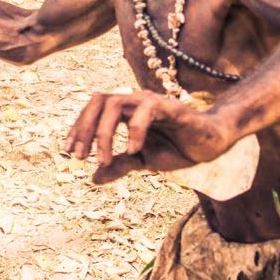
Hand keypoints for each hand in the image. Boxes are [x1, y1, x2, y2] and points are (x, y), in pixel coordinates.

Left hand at [62, 91, 236, 184]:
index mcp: (127, 111)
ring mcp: (152, 101)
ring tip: (105, 158)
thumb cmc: (177, 148)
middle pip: (99, 100)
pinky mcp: (170, 107)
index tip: (68, 152)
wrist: (210, 146)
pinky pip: (146, 110)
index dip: (77, 128)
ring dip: (104, 132)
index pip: (93, 109)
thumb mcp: (142, 161)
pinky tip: (133, 150)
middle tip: (80, 156)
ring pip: (116, 103)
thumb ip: (119, 166)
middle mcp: (136, 101)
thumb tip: (93, 178)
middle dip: (84, 127)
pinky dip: (134, 130)